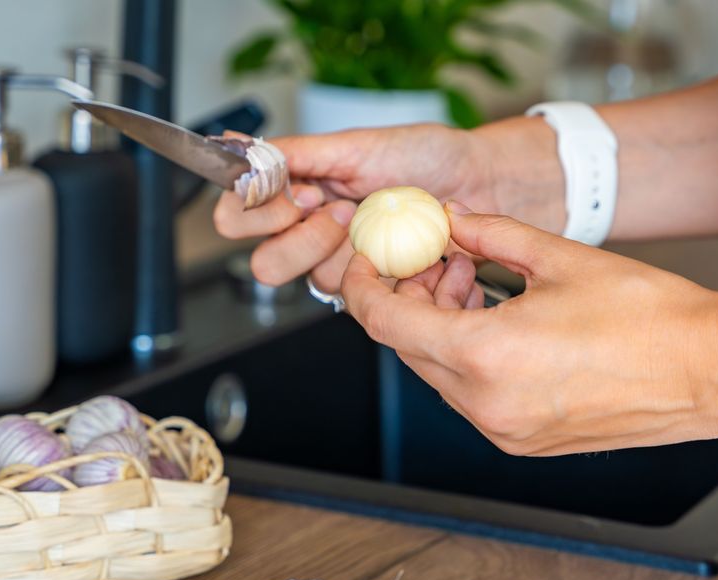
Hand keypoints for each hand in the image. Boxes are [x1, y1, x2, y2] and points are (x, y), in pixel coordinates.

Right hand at [212, 124, 498, 292]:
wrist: (481, 183)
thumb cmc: (425, 158)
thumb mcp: (355, 144)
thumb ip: (295, 152)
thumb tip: (235, 146)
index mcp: (295, 193)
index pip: (238, 216)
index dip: (259, 212)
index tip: (302, 193)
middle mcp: (310, 233)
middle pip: (266, 263)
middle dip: (303, 240)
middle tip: (343, 211)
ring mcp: (342, 264)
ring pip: (314, 281)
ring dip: (351, 251)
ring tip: (385, 224)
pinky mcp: (376, 290)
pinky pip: (362, 297)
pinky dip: (389, 270)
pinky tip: (410, 248)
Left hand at [340, 203, 717, 456]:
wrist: (711, 371)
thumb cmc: (651, 317)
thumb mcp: (559, 257)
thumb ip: (490, 235)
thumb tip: (450, 219)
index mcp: (485, 357)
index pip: (385, 323)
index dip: (363, 286)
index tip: (365, 259)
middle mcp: (485, 406)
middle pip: (408, 348)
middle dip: (409, 298)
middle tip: (434, 257)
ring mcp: (504, 431)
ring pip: (438, 373)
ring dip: (440, 326)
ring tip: (477, 282)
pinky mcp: (525, 442)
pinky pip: (472, 395)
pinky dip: (468, 356)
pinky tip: (498, 320)